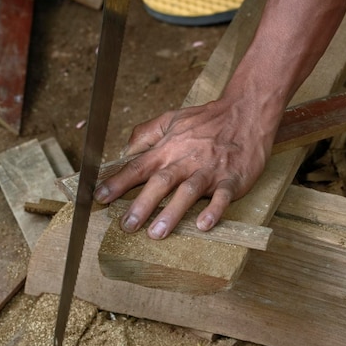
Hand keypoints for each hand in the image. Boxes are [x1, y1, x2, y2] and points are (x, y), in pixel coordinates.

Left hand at [93, 96, 280, 238]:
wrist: (246, 112)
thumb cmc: (207, 119)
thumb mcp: (172, 118)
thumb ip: (147, 133)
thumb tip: (125, 149)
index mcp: (169, 148)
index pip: (138, 166)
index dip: (118, 183)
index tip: (99, 198)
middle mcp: (186, 160)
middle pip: (160, 182)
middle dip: (142, 205)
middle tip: (126, 226)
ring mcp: (209, 170)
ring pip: (188, 191)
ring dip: (172, 212)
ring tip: (157, 233)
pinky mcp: (232, 179)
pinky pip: (222, 196)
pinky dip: (214, 210)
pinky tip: (205, 225)